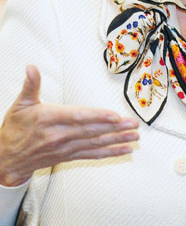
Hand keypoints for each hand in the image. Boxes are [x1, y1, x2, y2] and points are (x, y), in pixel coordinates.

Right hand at [0, 66, 139, 186]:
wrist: (8, 158)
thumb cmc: (16, 128)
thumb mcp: (21, 104)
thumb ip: (30, 85)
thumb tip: (31, 67)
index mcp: (49, 119)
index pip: (78, 117)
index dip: (98, 117)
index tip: (115, 116)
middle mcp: (59, 135)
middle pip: (91, 131)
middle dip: (115, 128)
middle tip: (133, 124)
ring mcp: (65, 148)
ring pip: (95, 144)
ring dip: (117, 140)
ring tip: (135, 137)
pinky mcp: (68, 156)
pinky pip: (92, 155)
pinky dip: (110, 153)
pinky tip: (124, 150)